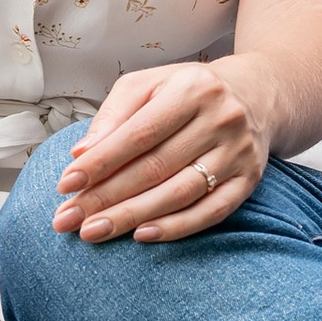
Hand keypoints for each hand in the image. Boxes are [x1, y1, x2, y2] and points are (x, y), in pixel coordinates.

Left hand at [51, 54, 274, 241]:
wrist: (255, 95)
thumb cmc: (188, 91)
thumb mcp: (149, 85)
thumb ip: (114, 115)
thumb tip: (81, 154)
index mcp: (192, 89)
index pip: (139, 133)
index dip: (101, 162)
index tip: (66, 184)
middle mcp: (221, 119)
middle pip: (156, 167)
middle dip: (106, 197)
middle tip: (68, 219)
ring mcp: (238, 152)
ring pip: (180, 193)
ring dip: (132, 217)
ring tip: (94, 232)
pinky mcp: (249, 180)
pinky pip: (211, 212)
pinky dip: (176, 227)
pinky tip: (142, 235)